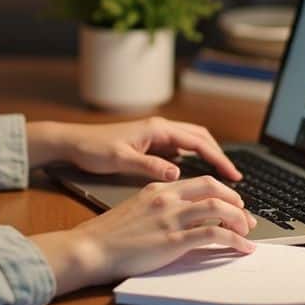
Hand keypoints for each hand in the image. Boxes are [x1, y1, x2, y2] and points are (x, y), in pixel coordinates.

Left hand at [26, 117, 240, 182]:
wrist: (71, 142)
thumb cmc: (93, 149)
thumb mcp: (121, 160)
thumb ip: (150, 167)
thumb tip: (177, 174)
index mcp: (157, 129)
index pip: (197, 142)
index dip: (218, 158)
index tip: (233, 175)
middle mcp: (158, 128)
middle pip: (199, 138)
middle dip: (218, 155)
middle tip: (233, 176)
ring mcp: (153, 135)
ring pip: (189, 142)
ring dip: (206, 155)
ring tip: (220, 175)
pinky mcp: (148, 143)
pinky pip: (177, 149)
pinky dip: (191, 158)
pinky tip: (193, 173)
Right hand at [30, 176, 257, 293]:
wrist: (91, 247)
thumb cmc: (109, 234)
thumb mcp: (137, 209)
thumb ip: (161, 207)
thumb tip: (183, 217)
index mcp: (158, 189)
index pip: (199, 182)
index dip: (221, 191)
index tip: (232, 203)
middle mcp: (167, 198)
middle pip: (212, 188)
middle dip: (235, 200)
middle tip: (246, 216)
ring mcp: (170, 218)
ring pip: (218, 208)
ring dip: (239, 219)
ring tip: (247, 232)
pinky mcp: (173, 240)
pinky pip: (214, 235)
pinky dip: (234, 240)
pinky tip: (242, 247)